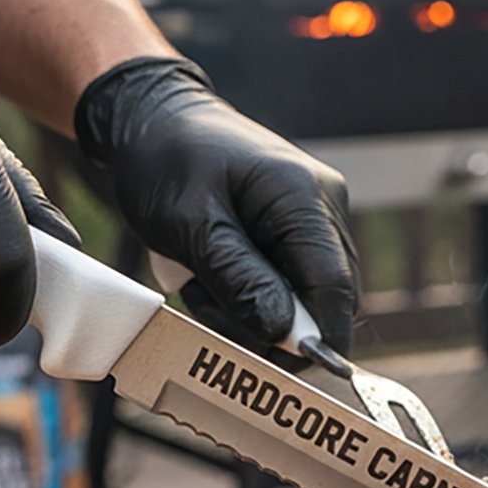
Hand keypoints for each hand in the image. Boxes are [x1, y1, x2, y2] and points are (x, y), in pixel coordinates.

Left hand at [74, 56, 358, 354]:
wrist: (153, 116)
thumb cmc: (165, 159)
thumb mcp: (192, 224)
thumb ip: (239, 278)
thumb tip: (282, 332)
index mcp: (304, 197)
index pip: (334, 287)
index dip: (315, 338)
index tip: (277, 372)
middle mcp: (324, 205)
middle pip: (328, 297)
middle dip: (275, 327)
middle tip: (209, 317)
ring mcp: (314, 215)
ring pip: (308, 295)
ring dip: (259, 313)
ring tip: (201, 290)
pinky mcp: (296, 227)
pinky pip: (290, 280)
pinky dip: (254, 297)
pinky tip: (213, 281)